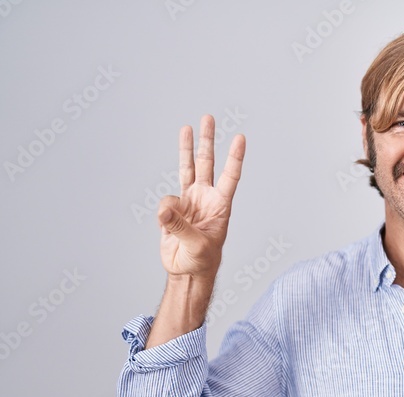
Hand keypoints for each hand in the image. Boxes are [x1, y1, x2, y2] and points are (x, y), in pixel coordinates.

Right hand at [157, 115, 245, 278]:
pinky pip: (165, 200)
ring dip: (187, 148)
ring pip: (187, 168)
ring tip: (187, 127)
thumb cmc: (202, 260)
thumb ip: (180, 226)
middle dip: (208, 141)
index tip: (240, 138)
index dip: (235, 157)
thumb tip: (165, 209)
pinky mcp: (173, 209)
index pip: (230, 177)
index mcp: (220, 206)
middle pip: (207, 163)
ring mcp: (189, 201)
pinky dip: (163, 210)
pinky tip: (167, 225)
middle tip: (209, 118)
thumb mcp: (196, 245)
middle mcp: (205, 198)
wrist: (187, 271)